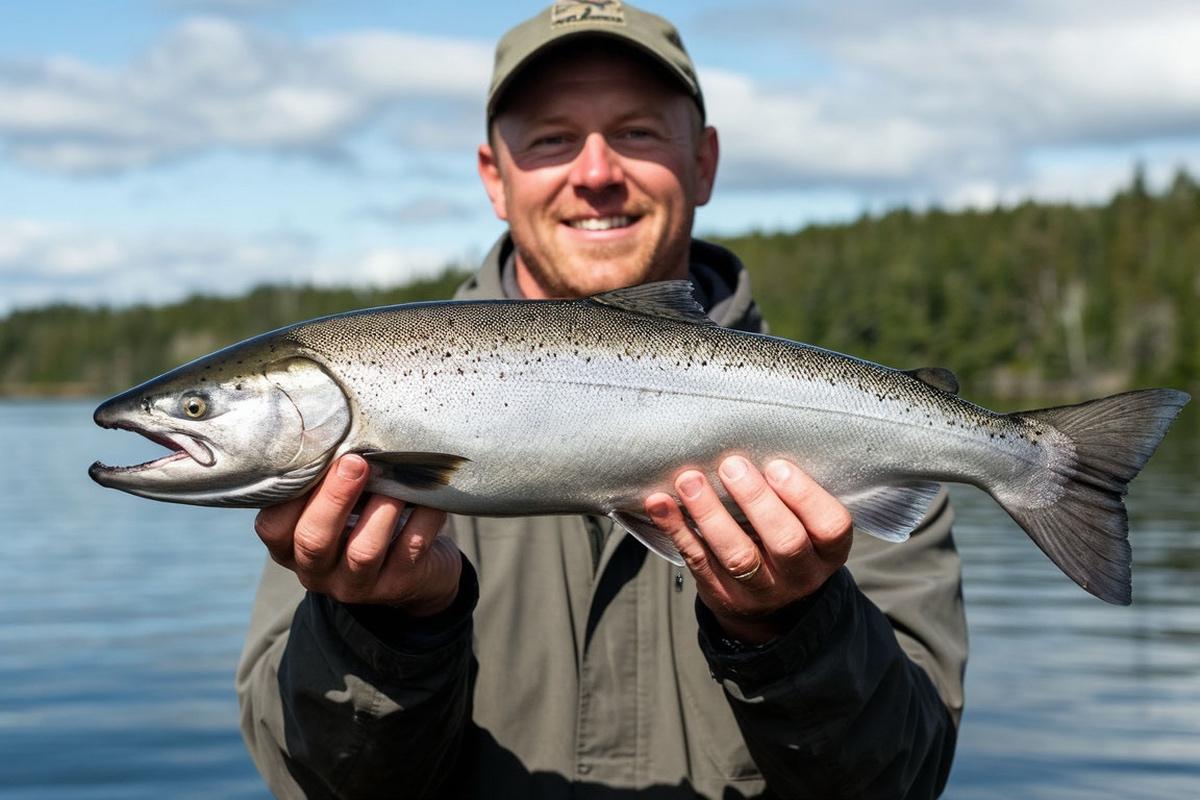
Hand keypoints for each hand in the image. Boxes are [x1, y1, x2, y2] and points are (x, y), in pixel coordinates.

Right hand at [254, 454, 459, 615]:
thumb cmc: (365, 522)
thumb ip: (327, 482)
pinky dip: (422, 517)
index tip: (314, 455)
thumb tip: (338, 430)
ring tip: (395, 478)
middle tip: (355, 462)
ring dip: (381, 509)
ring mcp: (358, 584)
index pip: (273, 528)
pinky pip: (410, 548)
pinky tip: (429, 494)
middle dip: (334, 498)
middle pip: (314, 540)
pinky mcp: (398, 585)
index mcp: (292, 548)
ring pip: (364, 551)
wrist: (416, 572)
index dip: (288, 495)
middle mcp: (318, 572)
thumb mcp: (337, 508)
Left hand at [645, 456, 852, 643]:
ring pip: (737, 555)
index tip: (776, 465)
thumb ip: (790, 494)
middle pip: (785, 541)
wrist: (770, 606)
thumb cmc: (786, 539)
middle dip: (756, 500)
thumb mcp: (806, 524)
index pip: (830, 526)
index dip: (804, 495)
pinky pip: (698, 561)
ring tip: (689, 480)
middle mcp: (800, 575)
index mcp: (828, 551)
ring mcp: (762, 590)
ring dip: (709, 514)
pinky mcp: (723, 595)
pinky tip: (660, 503)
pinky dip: (677, 530)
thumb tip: (753, 439)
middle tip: (731, 466)